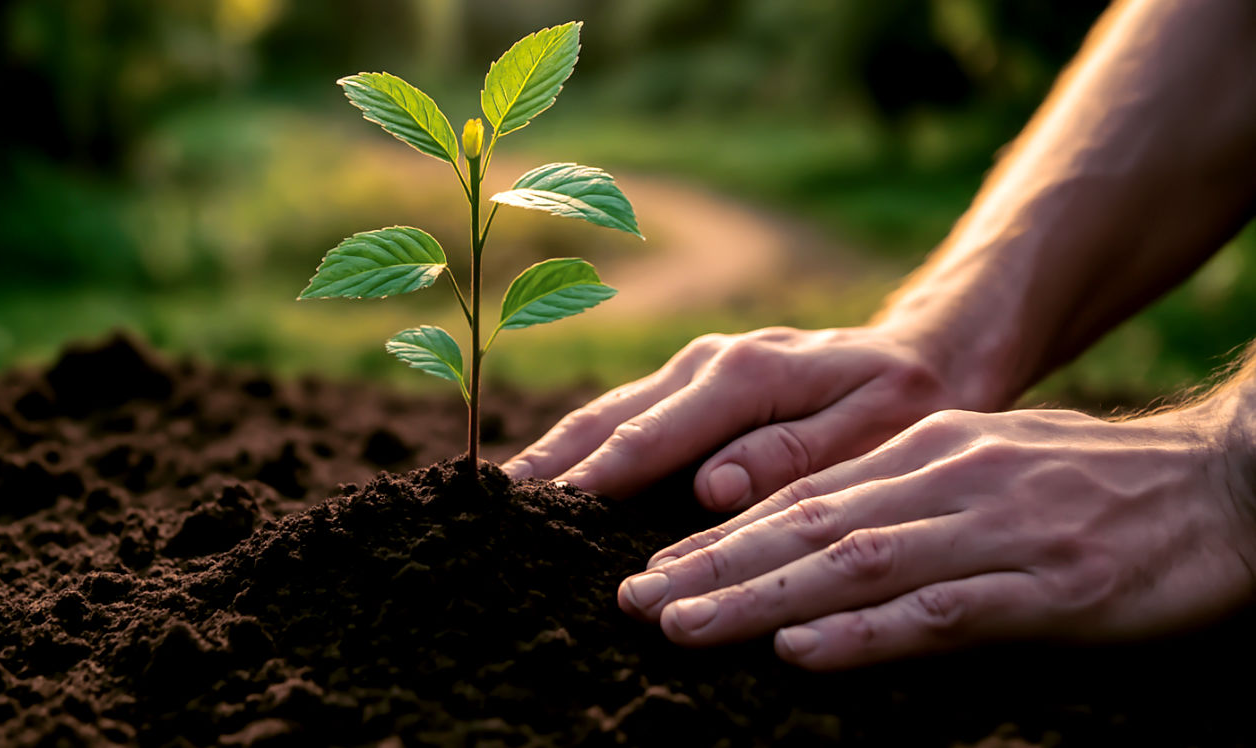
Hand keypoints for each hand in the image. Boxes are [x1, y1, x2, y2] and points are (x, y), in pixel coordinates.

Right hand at [502, 325, 978, 506]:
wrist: (926, 353)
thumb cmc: (907, 401)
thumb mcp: (874, 430)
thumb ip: (791, 456)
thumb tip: (709, 489)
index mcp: (748, 372)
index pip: (653, 433)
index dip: (596, 477)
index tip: (545, 512)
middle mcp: (710, 360)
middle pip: (611, 416)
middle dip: (551, 463)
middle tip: (492, 508)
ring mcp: (697, 365)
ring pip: (608, 411)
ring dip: (555, 452)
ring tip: (503, 496)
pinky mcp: (695, 380)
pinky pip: (626, 413)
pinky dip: (584, 444)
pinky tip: (554, 475)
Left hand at [616, 406, 1255, 669]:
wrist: (1226, 485)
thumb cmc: (1101, 484)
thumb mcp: (990, 466)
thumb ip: (908, 493)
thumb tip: (822, 535)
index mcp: (930, 452)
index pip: (804, 497)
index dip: (723, 535)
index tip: (653, 569)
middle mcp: (948, 483)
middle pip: (807, 527)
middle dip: (713, 567)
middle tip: (633, 602)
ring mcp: (995, 534)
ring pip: (853, 564)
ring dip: (758, 597)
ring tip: (681, 625)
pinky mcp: (1049, 590)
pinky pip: (940, 613)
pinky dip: (865, 634)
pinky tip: (801, 653)